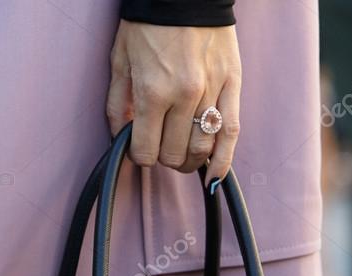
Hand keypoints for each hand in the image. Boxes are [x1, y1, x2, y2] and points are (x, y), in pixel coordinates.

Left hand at [107, 20, 241, 184]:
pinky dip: (223, 160)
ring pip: (201, 148)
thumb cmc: (148, 24)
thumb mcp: (120, 61)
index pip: (146, 151)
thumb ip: (119, 105)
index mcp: (153, 92)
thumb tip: (120, 137)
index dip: (139, 157)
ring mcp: (211, 92)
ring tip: (182, 158)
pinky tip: (214, 176)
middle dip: (163, 159)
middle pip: (174, 154)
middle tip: (159, 149)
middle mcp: (184, 96)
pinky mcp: (232, 85)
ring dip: (189, 161)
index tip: (139, 151)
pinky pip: (231, 132)